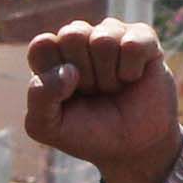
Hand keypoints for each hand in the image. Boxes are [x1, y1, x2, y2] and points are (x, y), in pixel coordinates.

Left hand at [24, 20, 182, 182]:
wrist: (134, 148)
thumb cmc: (88, 133)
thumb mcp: (47, 127)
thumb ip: (39, 97)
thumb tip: (68, 69)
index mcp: (51, 54)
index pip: (42, 45)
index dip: (55, 75)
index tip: (67, 96)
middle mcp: (79, 38)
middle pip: (72, 36)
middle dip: (85, 75)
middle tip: (94, 92)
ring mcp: (111, 34)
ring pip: (103, 40)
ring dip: (109, 77)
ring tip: (113, 88)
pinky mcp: (143, 38)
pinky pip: (133, 44)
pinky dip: (132, 70)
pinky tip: (132, 79)